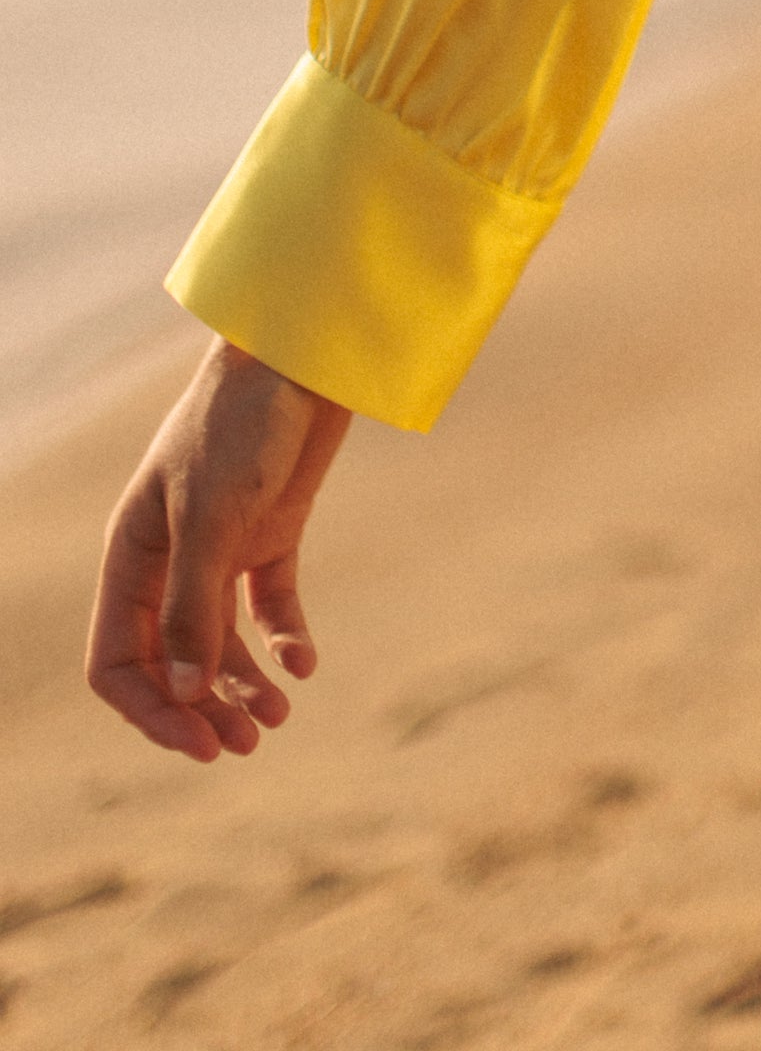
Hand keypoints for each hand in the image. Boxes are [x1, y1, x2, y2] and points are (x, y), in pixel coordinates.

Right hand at [86, 338, 350, 760]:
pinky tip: (305, 663)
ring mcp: (221, 548)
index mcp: (132, 555)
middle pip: (172, 662)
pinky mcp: (271, 533)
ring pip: (220, 642)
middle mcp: (170, 560)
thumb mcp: (212, 516)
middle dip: (201, 707)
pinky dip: (284, 638)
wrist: (304, 355)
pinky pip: (270, 605)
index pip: (118, 660)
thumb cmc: (242, 423)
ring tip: (278, 716)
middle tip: (247, 743)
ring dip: (242, 684)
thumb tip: (184, 696)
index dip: (149, 709)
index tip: (197, 740)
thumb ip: (196, 606)